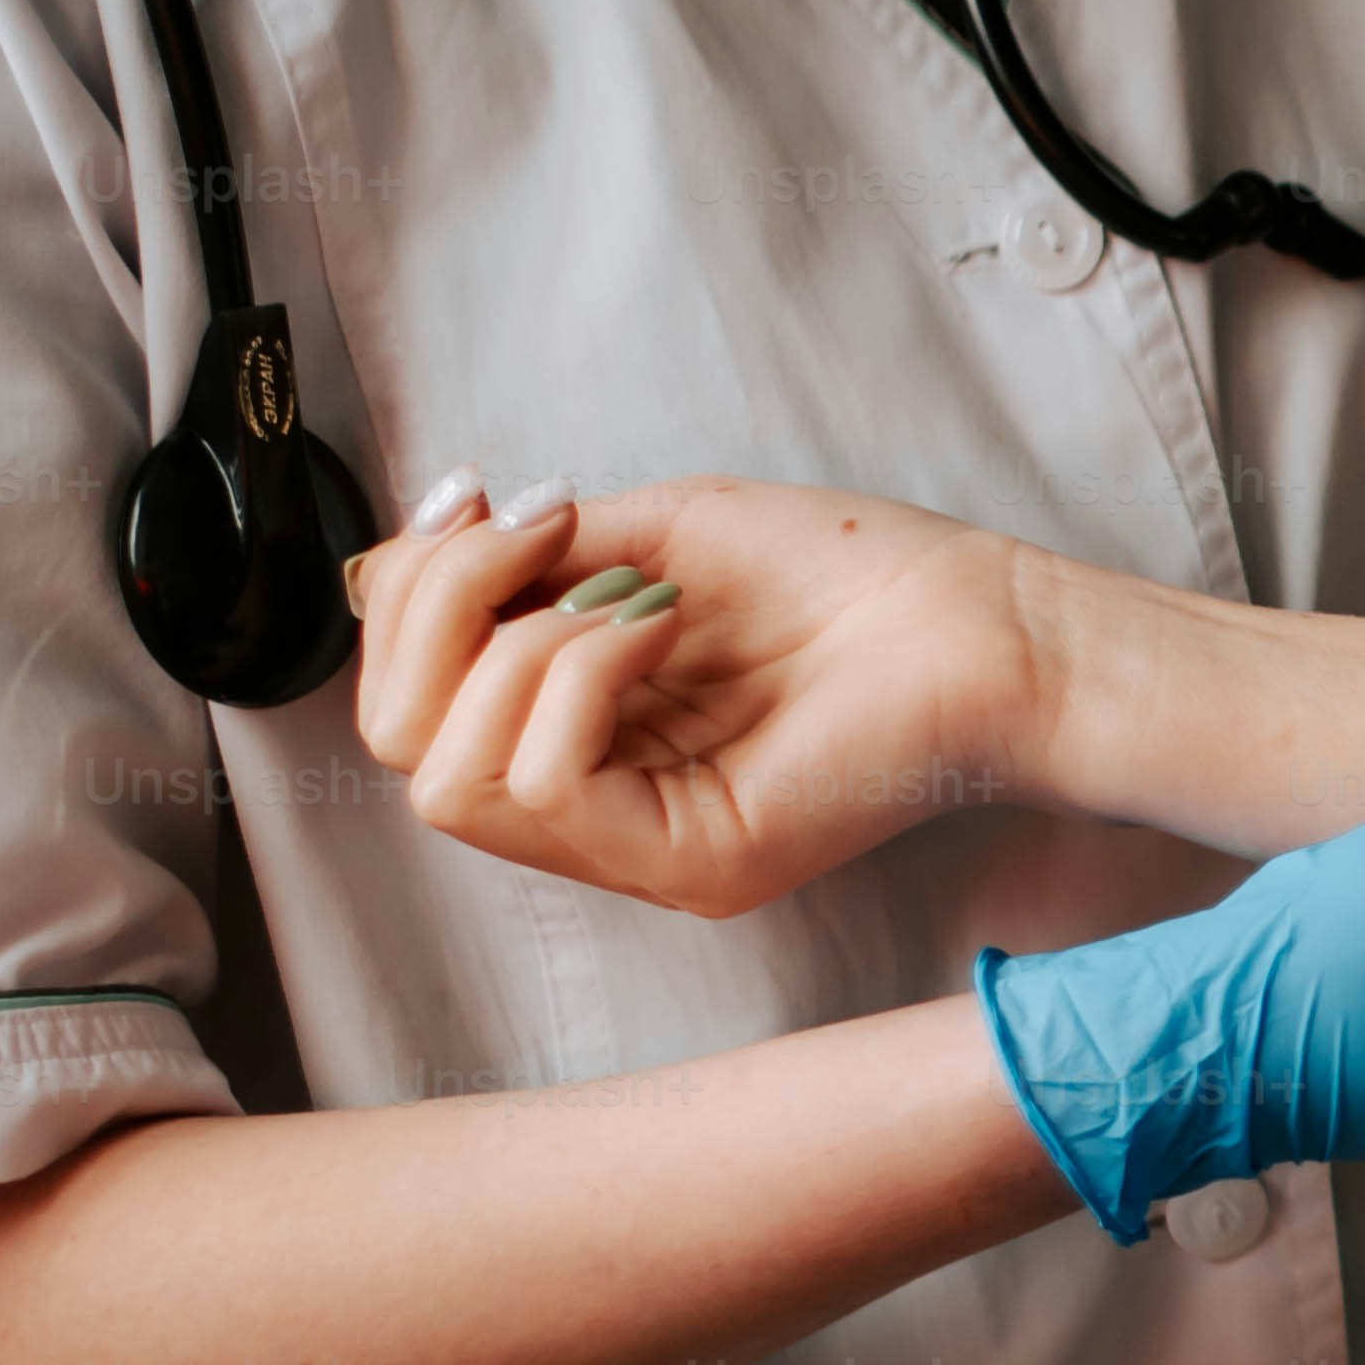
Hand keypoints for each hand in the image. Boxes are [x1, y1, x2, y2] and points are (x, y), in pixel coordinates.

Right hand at [344, 471, 1053, 919]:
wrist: (985, 618)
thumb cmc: (845, 576)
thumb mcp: (642, 541)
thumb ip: (512, 569)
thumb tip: (379, 569)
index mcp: (577, 738)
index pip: (404, 704)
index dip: (411, 591)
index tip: (484, 499)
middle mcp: (594, 812)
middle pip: (398, 746)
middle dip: (436, 610)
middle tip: (539, 534)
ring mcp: (636, 851)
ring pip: (449, 779)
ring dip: (515, 641)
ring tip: (630, 593)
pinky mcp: (689, 864)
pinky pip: (544, 783)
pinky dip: (577, 673)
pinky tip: (657, 628)